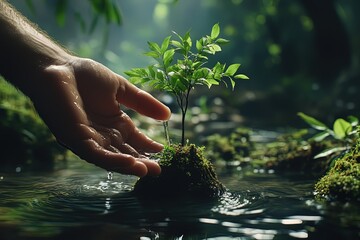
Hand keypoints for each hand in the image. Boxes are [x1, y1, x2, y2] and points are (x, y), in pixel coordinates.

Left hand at [31, 57, 170, 176]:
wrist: (58, 67)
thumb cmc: (86, 76)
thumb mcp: (121, 89)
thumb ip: (142, 102)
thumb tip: (168, 115)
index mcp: (115, 123)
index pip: (135, 140)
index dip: (149, 147)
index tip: (164, 152)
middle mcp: (103, 135)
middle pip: (125, 153)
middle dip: (142, 162)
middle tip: (159, 170)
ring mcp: (90, 139)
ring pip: (112, 158)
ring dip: (130, 166)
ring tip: (148, 171)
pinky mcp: (76, 139)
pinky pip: (96, 154)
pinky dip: (113, 161)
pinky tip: (130, 163)